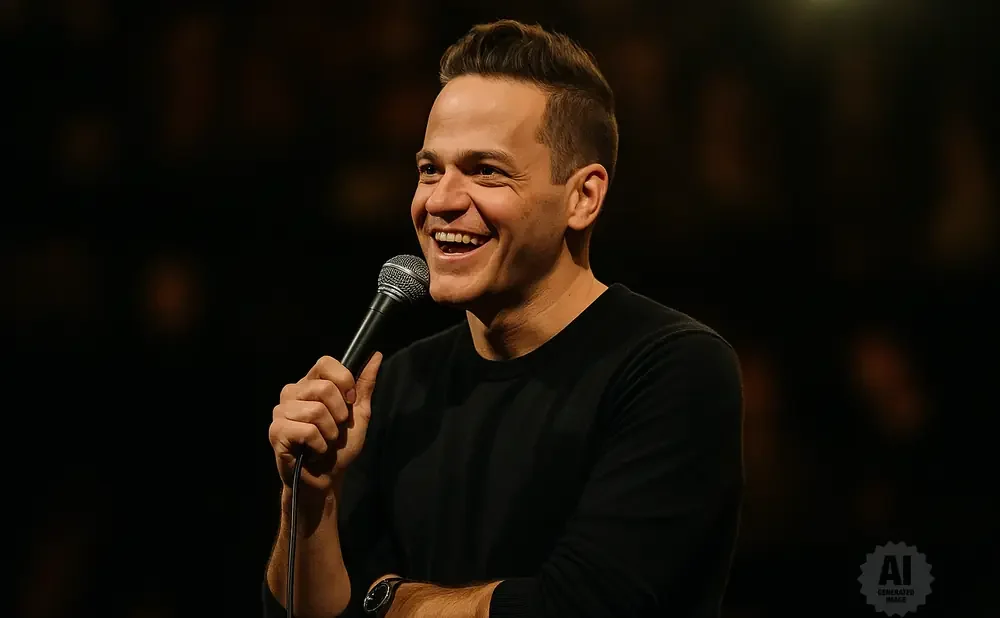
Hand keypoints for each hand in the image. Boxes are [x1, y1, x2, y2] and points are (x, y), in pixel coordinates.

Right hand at [268, 353, 382, 498]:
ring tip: (324, 441)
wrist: (327, 478)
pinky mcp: (276, 431)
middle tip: (334, 429)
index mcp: (310, 383)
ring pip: (316, 411)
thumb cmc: (340, 447)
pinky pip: (307, 431)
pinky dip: (319, 445)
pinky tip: (314, 450)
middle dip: (339, 415)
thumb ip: (364, 385)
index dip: (343, 381)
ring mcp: (281, 411)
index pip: (325, 362)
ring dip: (330, 433)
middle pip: (324, 388)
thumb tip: (376, 356)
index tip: (349, 402)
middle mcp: (292, 392)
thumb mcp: (359, 414)